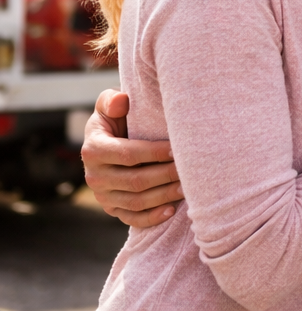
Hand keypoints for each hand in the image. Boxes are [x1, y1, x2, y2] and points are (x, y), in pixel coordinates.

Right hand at [81, 89, 182, 226]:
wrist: (109, 141)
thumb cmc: (117, 119)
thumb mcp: (109, 106)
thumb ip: (111, 100)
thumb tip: (121, 101)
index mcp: (93, 149)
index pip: (129, 154)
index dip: (155, 153)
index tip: (178, 149)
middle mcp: (94, 176)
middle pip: (135, 180)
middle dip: (166, 175)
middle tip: (190, 170)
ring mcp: (102, 195)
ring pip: (135, 201)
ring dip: (163, 196)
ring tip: (187, 188)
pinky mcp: (112, 209)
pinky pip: (131, 218)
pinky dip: (151, 217)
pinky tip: (171, 210)